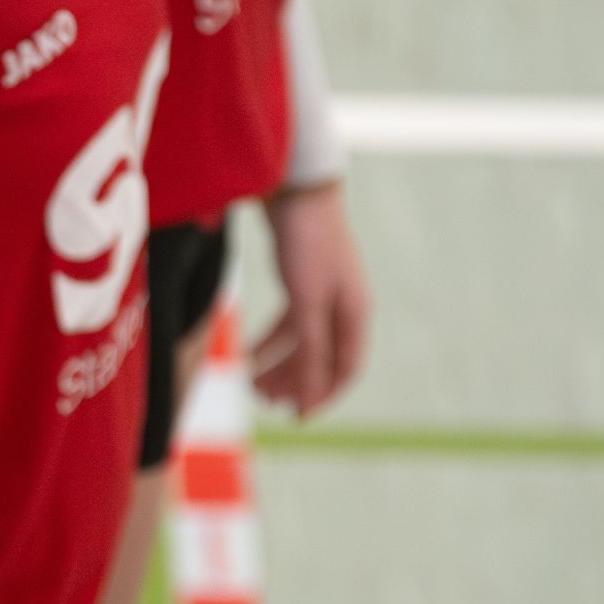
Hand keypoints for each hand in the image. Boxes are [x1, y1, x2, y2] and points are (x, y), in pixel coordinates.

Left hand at [252, 180, 368, 419]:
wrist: (296, 186)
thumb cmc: (307, 243)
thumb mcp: (307, 304)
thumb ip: (310, 353)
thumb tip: (310, 398)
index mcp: (354, 313)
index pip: (344, 369)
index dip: (322, 395)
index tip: (297, 417)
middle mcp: (343, 305)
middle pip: (321, 358)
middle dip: (294, 382)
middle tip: (263, 400)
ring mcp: (322, 292)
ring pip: (303, 342)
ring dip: (280, 364)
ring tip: (252, 383)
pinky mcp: (301, 278)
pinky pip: (289, 322)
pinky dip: (270, 340)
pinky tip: (249, 352)